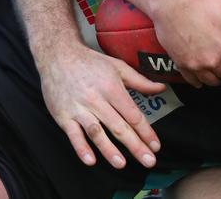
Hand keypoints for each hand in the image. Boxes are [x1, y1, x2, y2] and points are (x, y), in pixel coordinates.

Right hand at [39, 42, 165, 167]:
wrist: (59, 56)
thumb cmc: (91, 62)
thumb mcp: (118, 67)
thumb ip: (140, 80)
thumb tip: (161, 88)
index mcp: (112, 88)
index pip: (132, 114)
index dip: (146, 131)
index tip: (155, 146)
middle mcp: (97, 99)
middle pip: (118, 126)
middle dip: (135, 145)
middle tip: (149, 161)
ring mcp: (79, 108)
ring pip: (96, 132)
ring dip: (109, 150)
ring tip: (121, 164)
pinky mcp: (63, 116)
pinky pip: (73, 135)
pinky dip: (81, 148)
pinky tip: (91, 160)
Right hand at [151, 0, 220, 87]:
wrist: (172, 3)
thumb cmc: (201, 2)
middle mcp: (214, 61)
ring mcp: (197, 65)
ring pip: (212, 81)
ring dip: (216, 77)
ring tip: (217, 70)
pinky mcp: (182, 65)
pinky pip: (194, 81)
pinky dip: (199, 80)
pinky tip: (202, 75)